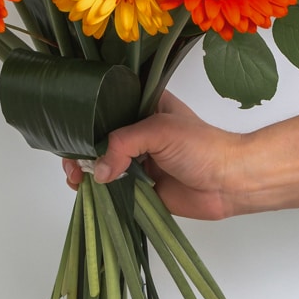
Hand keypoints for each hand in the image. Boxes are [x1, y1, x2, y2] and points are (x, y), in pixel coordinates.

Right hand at [61, 92, 244, 219]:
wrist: (229, 182)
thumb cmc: (202, 146)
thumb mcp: (158, 130)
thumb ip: (122, 144)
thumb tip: (97, 171)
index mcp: (142, 106)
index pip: (104, 107)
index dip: (84, 118)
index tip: (69, 132)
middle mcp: (137, 131)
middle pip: (98, 138)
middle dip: (80, 149)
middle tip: (72, 163)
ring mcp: (137, 160)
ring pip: (101, 164)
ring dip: (85, 172)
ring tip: (76, 178)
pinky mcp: (139, 187)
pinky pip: (112, 188)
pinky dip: (98, 191)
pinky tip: (88, 191)